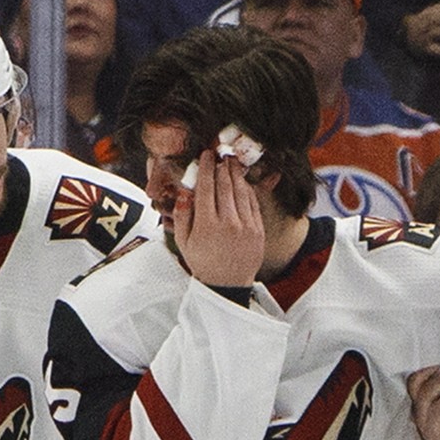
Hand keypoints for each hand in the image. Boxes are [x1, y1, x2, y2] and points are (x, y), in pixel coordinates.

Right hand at [173, 148, 264, 287]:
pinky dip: (247, 189)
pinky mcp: (258, 230)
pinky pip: (252, 203)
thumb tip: (185, 192)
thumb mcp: (183, 242)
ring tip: (231, 162)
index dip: (206, 168)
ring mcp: (246, 226)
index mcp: (206, 225)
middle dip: (221, 166)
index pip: (206, 188)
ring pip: (240, 191)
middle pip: (224, 186)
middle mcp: (228, 223)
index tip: (206, 156)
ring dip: (236, 174)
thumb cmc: (202, 262)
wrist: (227, 285)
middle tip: (219, 155)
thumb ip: (182, 216)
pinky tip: (241, 181)